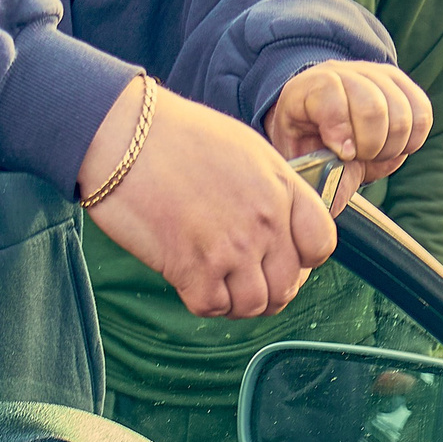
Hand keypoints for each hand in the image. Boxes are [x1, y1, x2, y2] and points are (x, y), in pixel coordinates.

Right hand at [81, 77, 333, 318]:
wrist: (122, 133)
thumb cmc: (176, 135)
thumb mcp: (244, 149)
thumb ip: (271, 189)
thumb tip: (279, 226)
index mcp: (282, 188)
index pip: (320, 245)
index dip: (303, 259)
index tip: (282, 257)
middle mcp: (265, 221)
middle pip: (287, 285)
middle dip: (267, 288)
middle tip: (241, 277)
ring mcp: (231, 247)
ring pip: (254, 304)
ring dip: (236, 301)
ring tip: (217, 281)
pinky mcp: (193, 268)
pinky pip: (213, 307)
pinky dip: (204, 301)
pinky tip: (190, 279)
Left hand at [265, 60, 431, 185]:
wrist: (328, 134)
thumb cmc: (311, 150)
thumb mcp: (297, 159)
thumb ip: (312, 165)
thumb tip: (342, 159)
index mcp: (308, 88)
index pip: (330, 92)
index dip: (340, 128)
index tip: (343, 154)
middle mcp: (344, 73)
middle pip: (373, 107)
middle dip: (371, 145)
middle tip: (360, 158)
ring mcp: (376, 75)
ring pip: (402, 113)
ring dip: (391, 146)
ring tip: (375, 154)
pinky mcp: (403, 85)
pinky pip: (422, 113)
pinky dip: (413, 139)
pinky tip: (395, 147)